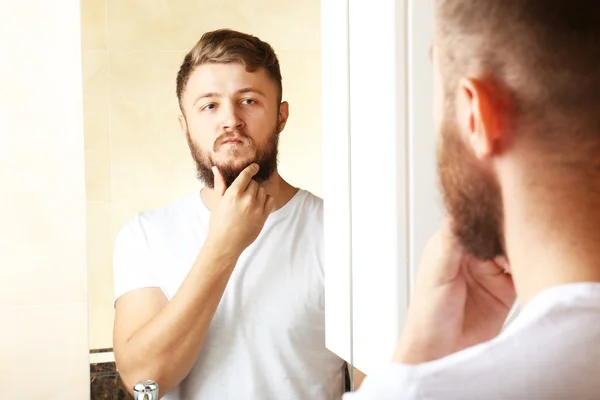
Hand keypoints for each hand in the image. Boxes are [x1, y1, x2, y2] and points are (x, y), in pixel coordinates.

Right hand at [206, 163, 275, 255]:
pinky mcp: (263, 216)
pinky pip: (270, 200)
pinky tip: (259, 204)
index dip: (251, 168)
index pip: (246, 174)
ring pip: (263, 191)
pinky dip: (266, 200)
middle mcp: (246, 199)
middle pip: (255, 183)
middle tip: (245, 193)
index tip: (254, 166)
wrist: (225, 243)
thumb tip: (216, 168)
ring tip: (250, 201)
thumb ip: (220, 183)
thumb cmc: (218, 222)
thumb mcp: (217, 201)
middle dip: (251, 185)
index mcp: (233, 193)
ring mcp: (256, 207)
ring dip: (258, 193)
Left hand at [393, 219, 515, 363]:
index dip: (490, 211)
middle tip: (518, 234)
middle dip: (510, 230)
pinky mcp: (507, 288)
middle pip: (499, 230)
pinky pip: (524, 271)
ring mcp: (491, 270)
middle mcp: (472, 253)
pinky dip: (530, 268)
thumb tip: (464, 209)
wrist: (440, 351)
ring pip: (514, 248)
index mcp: (452, 242)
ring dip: (521, 249)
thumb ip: (452, 239)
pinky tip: (528, 270)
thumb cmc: (428, 313)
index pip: (476, 217)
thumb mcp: (437, 269)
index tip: (504, 210)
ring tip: (521, 255)